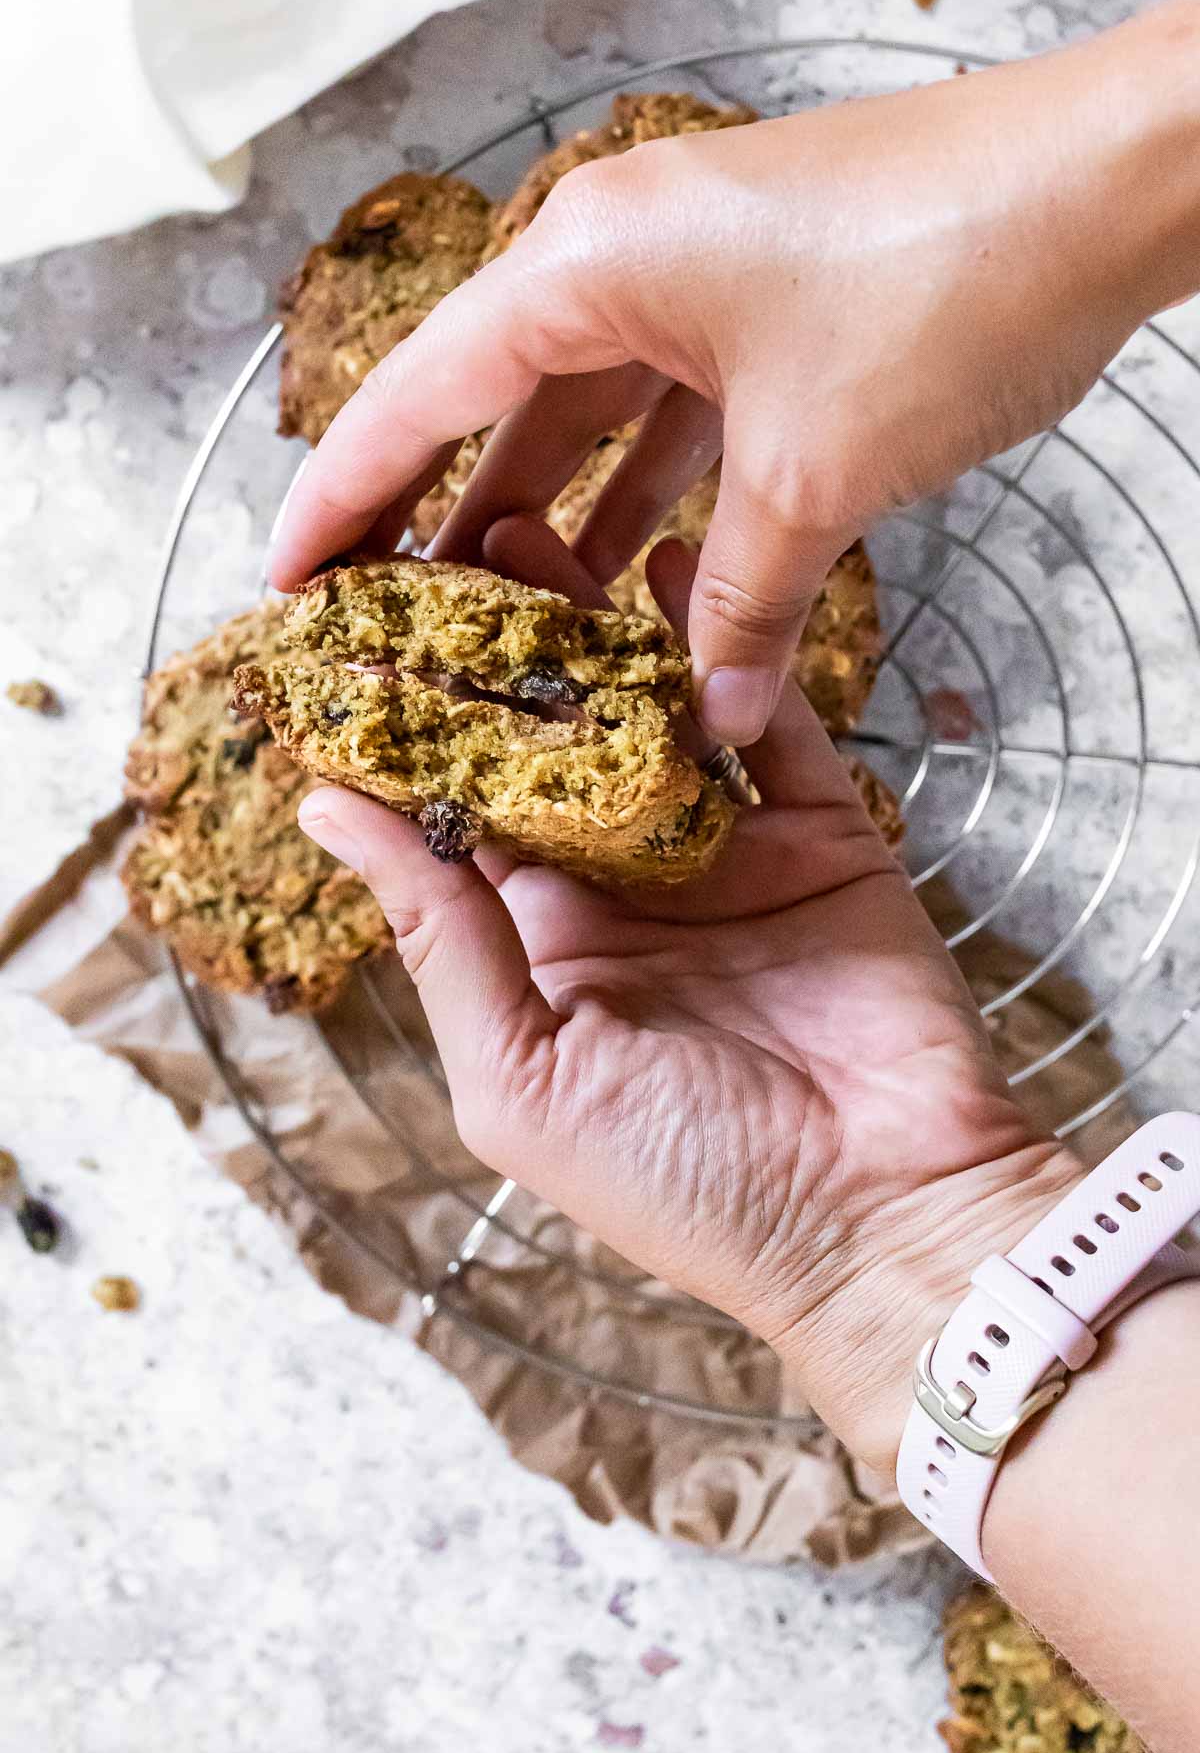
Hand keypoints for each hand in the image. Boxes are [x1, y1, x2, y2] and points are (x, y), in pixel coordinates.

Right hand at [269, 0, 1199, 746]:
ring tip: (509, 640)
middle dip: (449, 528)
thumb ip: (743, 608)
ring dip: (558, 531)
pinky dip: (657, 506)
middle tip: (395, 634)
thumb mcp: (817, 476)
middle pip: (493, 414)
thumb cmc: (950, 276)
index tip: (287, 580)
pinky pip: (678, 426)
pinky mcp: (768, 317)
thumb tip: (710, 719)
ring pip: (590, 428)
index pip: (418, 400)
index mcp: (587, 269)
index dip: (342, 499)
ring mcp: (698, 287)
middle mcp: (622, 265)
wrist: (1113, 188)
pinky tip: (634, 589)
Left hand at [294, 520, 1078, 1473]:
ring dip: (591, 633)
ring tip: (530, 533)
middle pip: (546, 749)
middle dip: (490, 659)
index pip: (455, 820)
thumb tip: (328, 812)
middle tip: (438, 554)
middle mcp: (624, 891)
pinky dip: (720, 647)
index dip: (404, 732)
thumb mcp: (521, 1075)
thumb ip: (436, 937)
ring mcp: (723, 855)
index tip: (351, 635)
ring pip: (647, 718)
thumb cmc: (682, 1183)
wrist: (883, 1219)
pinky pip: (762, 721)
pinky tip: (672, 569)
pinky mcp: (816, 831)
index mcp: (539, 950)